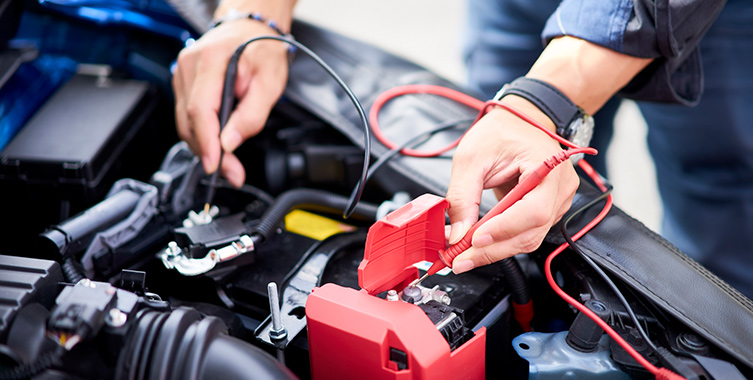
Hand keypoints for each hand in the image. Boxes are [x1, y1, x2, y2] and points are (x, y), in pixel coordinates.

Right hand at [172, 20, 289, 186]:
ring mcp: (182, 73)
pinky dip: (201, 134)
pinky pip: (186, 116)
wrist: (251, 30)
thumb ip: (252, 115)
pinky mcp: (182, 83)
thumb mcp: (270, 83)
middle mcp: (190, 65)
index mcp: (212, 60)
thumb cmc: (262, 50)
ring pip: (185, 122)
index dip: (207, 143)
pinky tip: (217, 143)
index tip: (216, 166)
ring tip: (227, 162)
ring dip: (204, 146)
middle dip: (208, 152)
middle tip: (231, 172)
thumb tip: (230, 143)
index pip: (200, 109)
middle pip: (189, 120)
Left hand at [445, 98, 579, 273]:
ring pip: (529, 238)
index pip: (533, 211)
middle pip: (531, 232)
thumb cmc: (501, 131)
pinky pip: (527, 233)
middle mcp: (560, 187)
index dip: (503, 230)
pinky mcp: (548, 209)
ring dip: (495, 250)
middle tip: (460, 260)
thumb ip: (462, 196)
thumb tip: (457, 233)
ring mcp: (558, 200)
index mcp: (547, 166)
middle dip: (493, 250)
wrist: (520, 121)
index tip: (474, 240)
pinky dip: (502, 242)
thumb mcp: (471, 158)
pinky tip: (480, 244)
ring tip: (464, 255)